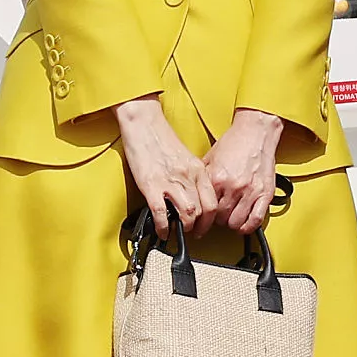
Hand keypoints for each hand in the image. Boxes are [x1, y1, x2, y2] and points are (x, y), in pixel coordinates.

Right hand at [116, 95, 219, 239]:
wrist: (143, 123)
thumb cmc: (161, 139)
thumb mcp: (185, 157)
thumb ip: (191, 176)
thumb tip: (192, 195)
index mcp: (197, 169)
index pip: (213, 200)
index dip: (211, 218)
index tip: (205, 225)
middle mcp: (187, 176)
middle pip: (204, 210)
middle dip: (200, 227)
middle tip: (194, 233)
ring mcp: (170, 181)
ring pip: (188, 213)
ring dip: (185, 227)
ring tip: (179, 232)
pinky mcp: (151, 185)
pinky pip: (162, 213)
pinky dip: (163, 227)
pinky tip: (162, 231)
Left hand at [204, 108, 284, 233]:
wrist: (256, 131)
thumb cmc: (235, 143)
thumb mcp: (210, 159)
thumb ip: (203, 179)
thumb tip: (193, 195)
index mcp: (217, 178)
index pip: (205, 209)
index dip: (202, 216)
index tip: (202, 218)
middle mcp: (234, 186)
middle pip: (220, 219)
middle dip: (217, 219)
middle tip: (217, 215)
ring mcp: (251, 191)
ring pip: (236, 222)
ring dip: (231, 223)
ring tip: (230, 216)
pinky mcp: (265, 193)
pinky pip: (256, 220)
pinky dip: (249, 227)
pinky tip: (244, 224)